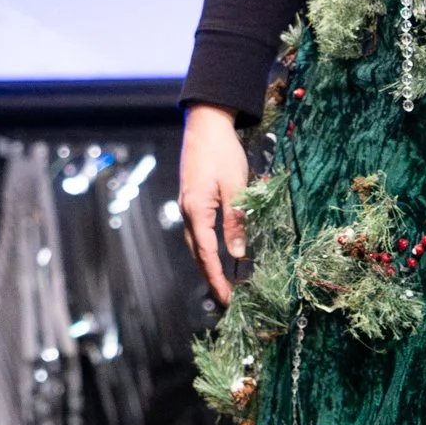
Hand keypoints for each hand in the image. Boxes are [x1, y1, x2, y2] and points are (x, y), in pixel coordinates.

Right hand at [179, 103, 250, 305]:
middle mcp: (187, 212)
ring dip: (208, 264)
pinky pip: (197, 232)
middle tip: (226, 299)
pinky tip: (217, 253)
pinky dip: (206, 248)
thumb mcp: (235, 187)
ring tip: (223, 281)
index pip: (207, 254)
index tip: (228, 299)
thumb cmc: (222, 153)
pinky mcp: (191, 199)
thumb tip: (239, 254)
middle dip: (211, 277)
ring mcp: (187, 206)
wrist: (205, 125)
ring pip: (196, 244)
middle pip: (197, 254)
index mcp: (197, 211)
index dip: (217, 278)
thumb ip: (236, 221)